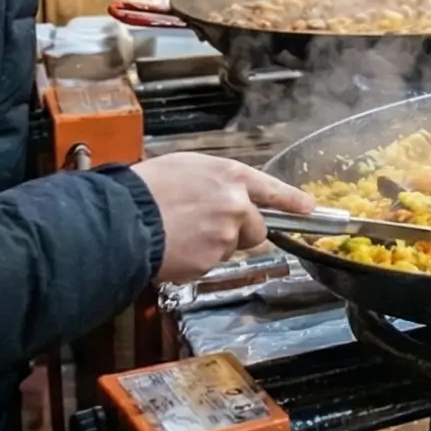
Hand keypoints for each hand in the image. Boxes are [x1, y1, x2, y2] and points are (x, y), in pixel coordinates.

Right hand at [128, 154, 315, 283]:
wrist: (122, 218)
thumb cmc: (145, 188)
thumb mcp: (187, 167)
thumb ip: (217, 182)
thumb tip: (226, 194)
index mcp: (231, 177)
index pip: (272, 190)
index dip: (292, 200)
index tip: (308, 208)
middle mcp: (236, 205)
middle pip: (255, 229)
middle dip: (238, 232)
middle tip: (205, 227)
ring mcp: (225, 235)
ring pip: (229, 248)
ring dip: (211, 246)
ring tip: (180, 233)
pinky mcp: (210, 260)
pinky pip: (208, 264)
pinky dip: (194, 261)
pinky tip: (174, 248)